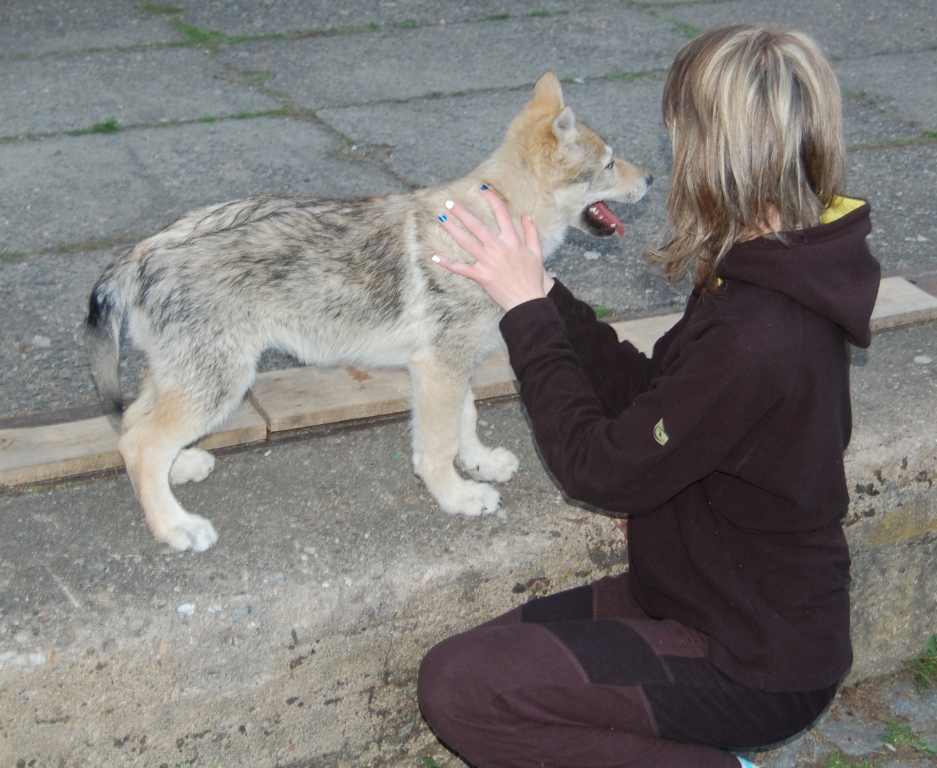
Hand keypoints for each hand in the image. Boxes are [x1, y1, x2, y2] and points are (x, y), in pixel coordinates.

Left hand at [432, 187, 553, 311]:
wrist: (528, 301)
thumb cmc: (533, 277)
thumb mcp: (537, 253)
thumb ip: (532, 233)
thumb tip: (526, 216)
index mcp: (512, 241)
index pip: (501, 214)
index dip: (492, 199)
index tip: (482, 189)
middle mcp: (499, 249)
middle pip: (477, 226)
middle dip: (462, 213)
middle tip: (449, 203)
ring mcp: (489, 262)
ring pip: (467, 242)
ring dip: (453, 230)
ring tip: (441, 219)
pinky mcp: (482, 276)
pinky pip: (462, 268)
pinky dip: (448, 263)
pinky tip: (436, 256)